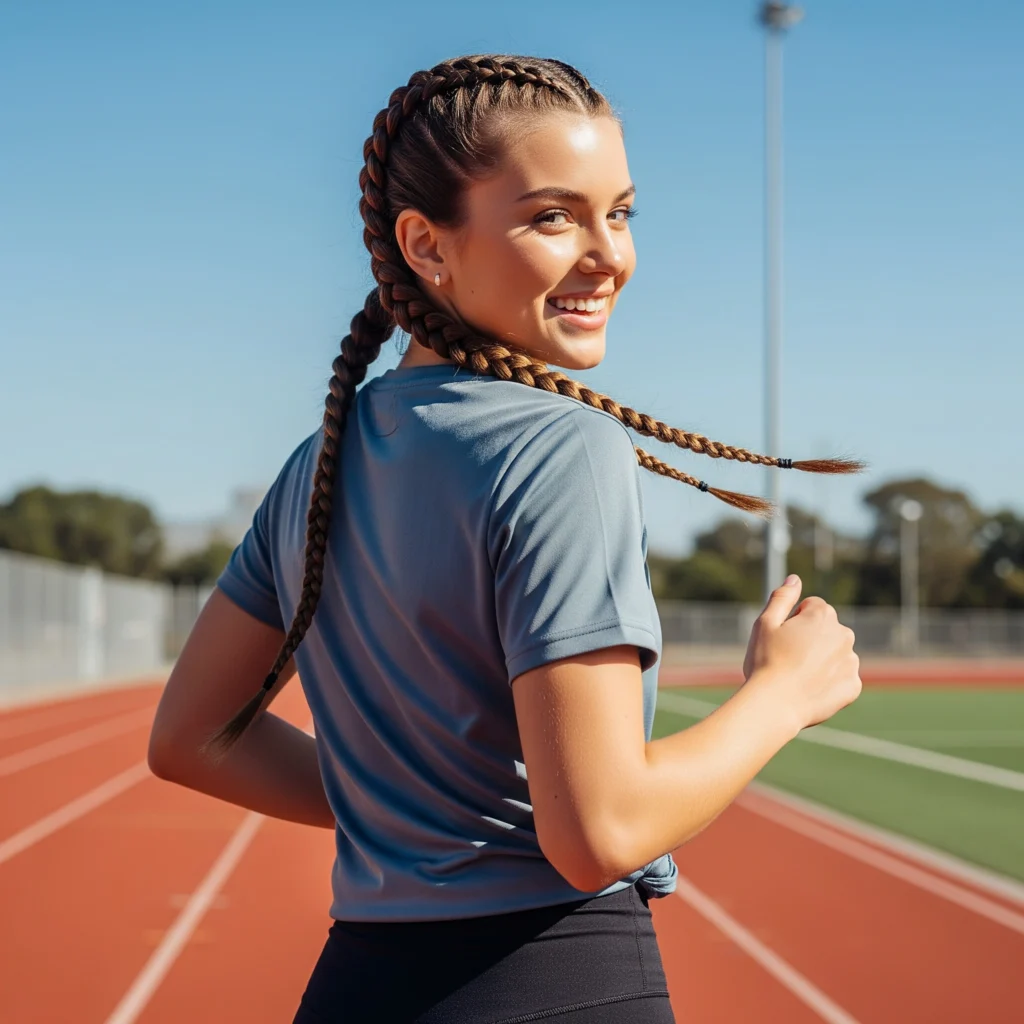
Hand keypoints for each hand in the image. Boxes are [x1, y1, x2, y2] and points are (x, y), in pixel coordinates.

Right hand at [741, 575, 861, 732]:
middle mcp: (844, 634)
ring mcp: (851, 661)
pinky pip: (842, 679)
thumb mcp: (765, 623)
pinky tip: (810, 689)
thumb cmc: (766, 661)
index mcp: (823, 615)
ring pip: (835, 654)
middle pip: (826, 630)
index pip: (811, 608)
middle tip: (788, 658)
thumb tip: (795, 579)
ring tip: (798, 676)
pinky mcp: (853, 686)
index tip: (782, 639)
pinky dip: (829, 683)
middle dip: (811, 639)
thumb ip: (782, 598)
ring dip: (822, 660)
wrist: (775, 704)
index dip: (793, 621)